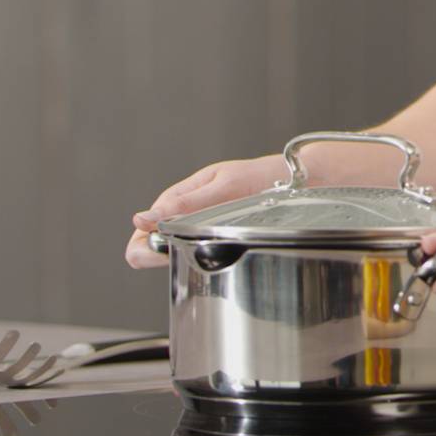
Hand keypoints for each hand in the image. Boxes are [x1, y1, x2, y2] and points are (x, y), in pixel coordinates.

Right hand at [124, 155, 286, 268]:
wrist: (293, 179)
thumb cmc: (259, 177)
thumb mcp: (223, 186)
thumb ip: (185, 204)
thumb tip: (142, 219)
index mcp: (179, 197)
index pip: (143, 228)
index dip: (145, 246)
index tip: (160, 252)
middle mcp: (184, 213)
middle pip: (153, 243)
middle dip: (159, 254)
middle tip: (188, 251)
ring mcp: (199, 225)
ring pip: (175, 250)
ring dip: (182, 256)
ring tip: (209, 249)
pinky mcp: (216, 237)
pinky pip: (198, 252)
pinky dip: (203, 258)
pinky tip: (218, 255)